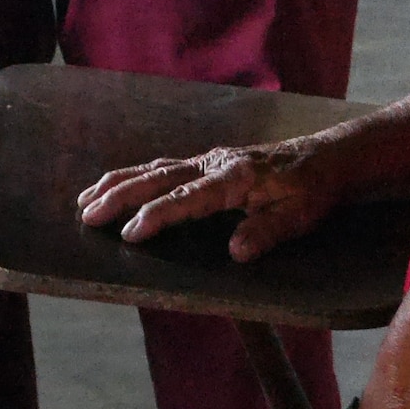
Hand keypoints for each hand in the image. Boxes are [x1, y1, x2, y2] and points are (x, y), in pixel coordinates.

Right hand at [77, 139, 339, 261]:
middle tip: (86, 215)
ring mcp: (207, 160)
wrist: (325, 157)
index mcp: (235, 178)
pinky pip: (162, 166)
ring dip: (117, 183)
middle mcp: (214, 164)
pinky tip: (116, 184)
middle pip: (158, 177)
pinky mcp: (206, 162)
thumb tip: (235, 250)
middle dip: (119, 196)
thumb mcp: (300, 215)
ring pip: (153, 168)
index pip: (187, 199)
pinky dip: (133, 175)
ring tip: (84, 200)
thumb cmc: (312, 190)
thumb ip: (268, 231)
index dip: (157, 215)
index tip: (129, 233)